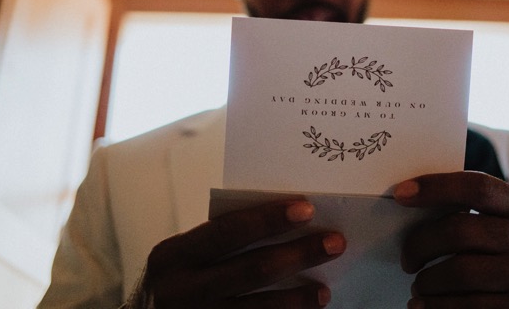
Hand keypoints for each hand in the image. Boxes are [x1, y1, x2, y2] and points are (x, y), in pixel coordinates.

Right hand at [142, 200, 345, 307]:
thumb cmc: (178, 281)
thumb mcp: (185, 256)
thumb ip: (220, 242)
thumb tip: (286, 222)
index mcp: (173, 256)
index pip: (227, 231)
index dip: (268, 219)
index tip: (307, 208)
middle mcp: (182, 292)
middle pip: (251, 270)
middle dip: (298, 255)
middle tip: (334, 243)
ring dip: (297, 299)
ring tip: (323, 290)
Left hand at [394, 171, 508, 308]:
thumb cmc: (499, 253)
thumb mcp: (496, 224)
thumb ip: (466, 212)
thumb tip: (410, 200)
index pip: (477, 187)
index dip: (436, 187)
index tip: (401, 194)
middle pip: (460, 230)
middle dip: (421, 244)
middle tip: (407, 260)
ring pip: (460, 272)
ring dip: (428, 281)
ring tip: (419, 286)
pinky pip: (467, 306)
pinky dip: (436, 306)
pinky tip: (425, 305)